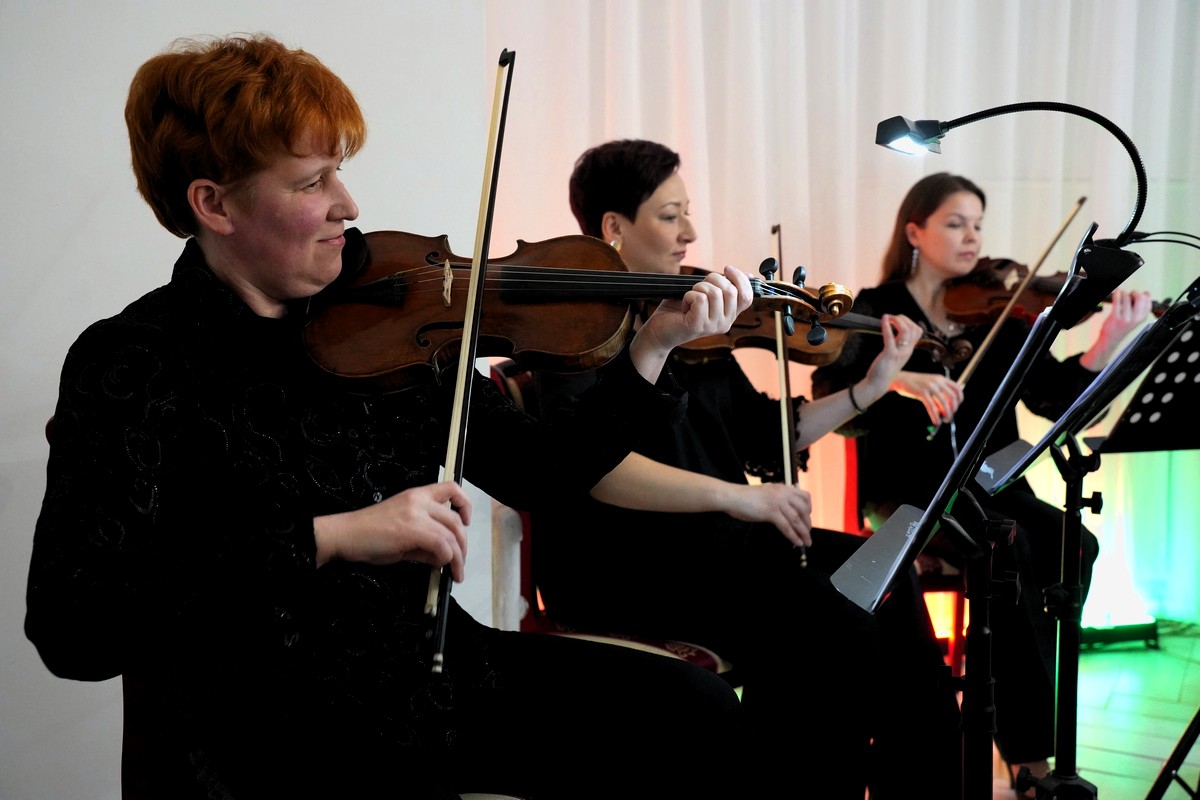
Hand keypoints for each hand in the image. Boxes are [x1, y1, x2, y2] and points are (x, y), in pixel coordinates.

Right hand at [314, 481, 470, 581]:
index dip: (464, 504)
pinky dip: (446, 558)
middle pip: (455, 520)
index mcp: (416, 496)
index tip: (467, 521)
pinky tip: (441, 568)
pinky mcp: (412, 529)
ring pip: (451, 535)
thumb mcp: (402, 535)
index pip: (451, 489)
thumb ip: (424, 543)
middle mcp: (418, 500)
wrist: (345, 534)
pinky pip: (441, 544)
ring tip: (455, 571)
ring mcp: (416, 514)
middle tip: (461, 561)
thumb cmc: (367, 534)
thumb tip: (442, 556)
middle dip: (463, 544)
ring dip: (457, 557)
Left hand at [629, 265, 753, 380]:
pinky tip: (684, 305)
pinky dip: (688, 296)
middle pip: (730, 290)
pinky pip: (699, 299)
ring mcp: (712, 326)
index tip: (727, 269)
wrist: (659, 331)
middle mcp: (725, 323)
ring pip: (714, 293)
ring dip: (698, 287)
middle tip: (699, 285)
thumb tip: (749, 275)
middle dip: (713, 278)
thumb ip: (724, 287)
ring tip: (690, 298)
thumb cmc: (680, 310)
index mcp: (729, 316)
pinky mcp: (698, 326)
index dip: (740, 279)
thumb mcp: (707, 295)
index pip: (747, 297)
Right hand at [724, 482, 812, 547]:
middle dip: (807, 524)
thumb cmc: (745, 497)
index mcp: (782, 488)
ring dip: (803, 532)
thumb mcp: (766, 494)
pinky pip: (786, 526)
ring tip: (806, 541)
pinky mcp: (771, 512)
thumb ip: (777, 499)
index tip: (808, 518)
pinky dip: (793, 536)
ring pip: (797, 519)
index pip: (804, 496)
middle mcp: (783, 493)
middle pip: (803, 509)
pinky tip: (797, 542)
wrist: (732, 497)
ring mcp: (777, 502)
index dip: (809, 508)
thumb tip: (786, 512)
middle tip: (808, 534)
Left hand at [862, 313, 922, 393]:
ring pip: (906, 331)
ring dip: (897, 320)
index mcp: (909, 350)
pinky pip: (891, 337)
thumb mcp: (894, 354)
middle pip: (914, 329)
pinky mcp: (889, 354)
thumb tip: (893, 330)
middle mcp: (907, 351)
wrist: (878, 384)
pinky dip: (887, 325)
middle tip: (892, 317)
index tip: (897, 320)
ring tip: (888, 318)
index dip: (909, 321)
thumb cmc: (883, 369)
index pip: (918, 331)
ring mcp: (899, 353)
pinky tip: (883, 319)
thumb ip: (896, 344)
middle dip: (903, 319)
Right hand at [893, 370, 963, 425]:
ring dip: (946, 414)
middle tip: (950, 416)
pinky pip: (932, 407)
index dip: (959, 400)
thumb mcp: (929, 384)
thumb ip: (938, 394)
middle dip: (953, 409)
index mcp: (941, 378)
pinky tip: (936, 421)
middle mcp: (937, 381)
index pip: (957, 389)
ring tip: (945, 420)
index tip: (956, 408)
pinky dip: (935, 416)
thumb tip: (945, 409)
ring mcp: (930, 387)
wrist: (900, 379)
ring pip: (943, 403)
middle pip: (952, 397)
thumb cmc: (914, 384)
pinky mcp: (922, 393)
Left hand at [1081, 289, 1153, 370]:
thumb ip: (1141, 307)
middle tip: (1130, 294)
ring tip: (1122, 294)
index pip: (1148, 302)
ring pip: (1127, 298)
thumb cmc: (1122, 327)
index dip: (1143, 295)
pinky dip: (1117, 294)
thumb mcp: (1136, 318)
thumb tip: (1147, 293)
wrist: (1111, 338)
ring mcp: (1125, 318)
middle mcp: (1135, 319)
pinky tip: (1117, 292)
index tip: (1139, 295)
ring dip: (1124, 293)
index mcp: (1142, 318)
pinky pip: (1117, 301)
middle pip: (1140, 298)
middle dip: (1135, 293)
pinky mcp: (1115, 317)